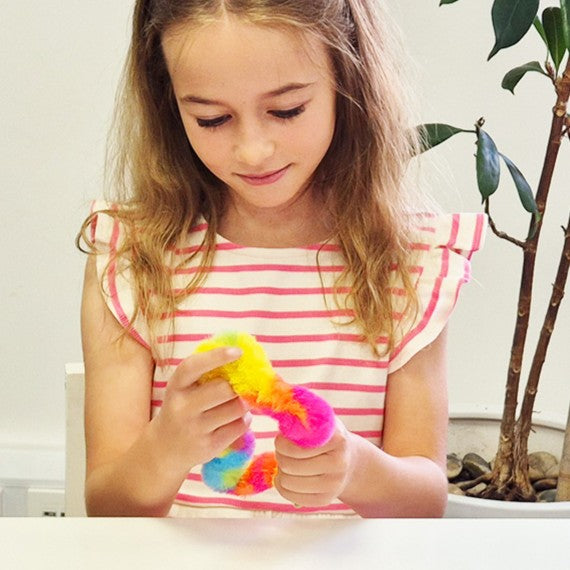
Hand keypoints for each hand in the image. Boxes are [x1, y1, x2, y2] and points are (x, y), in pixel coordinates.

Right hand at [153, 347, 251, 470]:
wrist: (163, 449)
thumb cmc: (182, 408)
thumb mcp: (184, 388)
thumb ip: (205, 372)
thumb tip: (240, 355)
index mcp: (176, 386)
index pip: (193, 366)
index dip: (217, 356)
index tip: (239, 351)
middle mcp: (183, 407)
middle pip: (224, 389)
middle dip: (239, 385)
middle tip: (244, 385)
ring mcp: (195, 429)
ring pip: (236, 408)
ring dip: (245, 403)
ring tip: (238, 403)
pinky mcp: (209, 446)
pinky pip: (239, 427)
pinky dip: (244, 420)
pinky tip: (236, 419)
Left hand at [274, 418, 355, 506]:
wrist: (349, 461)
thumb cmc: (327, 437)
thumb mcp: (321, 420)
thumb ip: (303, 417)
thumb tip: (281, 415)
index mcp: (337, 439)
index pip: (297, 447)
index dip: (282, 442)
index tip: (281, 438)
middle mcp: (339, 464)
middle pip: (290, 465)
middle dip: (280, 455)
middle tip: (282, 450)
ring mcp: (333, 485)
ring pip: (288, 482)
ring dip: (281, 470)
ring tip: (287, 462)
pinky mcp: (325, 500)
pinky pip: (291, 497)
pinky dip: (282, 485)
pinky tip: (287, 476)